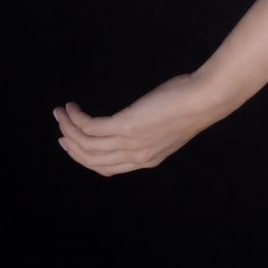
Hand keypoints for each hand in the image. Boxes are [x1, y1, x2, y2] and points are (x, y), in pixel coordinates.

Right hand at [54, 74, 222, 175]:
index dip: (85, 159)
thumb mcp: (170, 127)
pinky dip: (76, 118)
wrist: (207, 99)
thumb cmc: (193, 105)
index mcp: (148, 160)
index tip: (72, 145)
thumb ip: (151, 131)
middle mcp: (137, 156)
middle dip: (71, 146)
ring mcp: (131, 143)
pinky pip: (90, 127)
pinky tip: (72, 108)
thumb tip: (137, 120)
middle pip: (91, 160)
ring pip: (86, 144)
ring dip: (67, 128)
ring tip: (60, 114)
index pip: (107, 169)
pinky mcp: (126, 126)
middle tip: (60, 131)